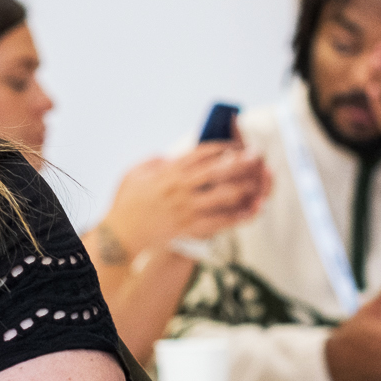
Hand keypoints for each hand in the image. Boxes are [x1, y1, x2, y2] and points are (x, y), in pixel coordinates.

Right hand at [94, 138, 270, 260]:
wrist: (120, 236)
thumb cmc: (126, 204)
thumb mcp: (134, 173)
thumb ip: (154, 162)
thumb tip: (169, 157)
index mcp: (168, 173)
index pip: (200, 153)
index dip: (221, 146)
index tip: (235, 144)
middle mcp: (180, 190)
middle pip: (216, 172)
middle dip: (239, 163)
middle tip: (256, 156)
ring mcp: (186, 210)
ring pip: (222, 197)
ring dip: (244, 188)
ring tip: (261, 183)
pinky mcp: (190, 228)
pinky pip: (219, 222)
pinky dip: (238, 217)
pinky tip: (252, 211)